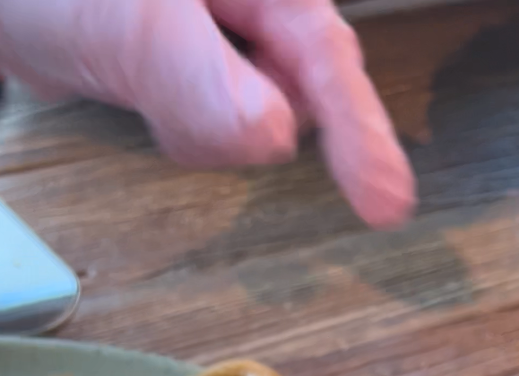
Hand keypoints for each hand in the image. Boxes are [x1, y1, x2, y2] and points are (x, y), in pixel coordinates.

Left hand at [0, 0, 415, 228]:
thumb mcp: (132, 27)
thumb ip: (202, 81)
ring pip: (258, 107)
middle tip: (202, 131)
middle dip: (247, 118)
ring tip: (148, 92)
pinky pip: (216, 115)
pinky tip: (148, 102)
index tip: (386, 205)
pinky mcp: (193, 63)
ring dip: (210, 127)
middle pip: (302, 80)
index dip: (358, 131)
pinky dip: (189, 129)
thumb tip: (275, 135)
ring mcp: (225, 30)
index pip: (324, 50)